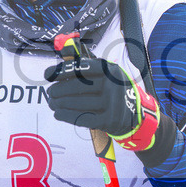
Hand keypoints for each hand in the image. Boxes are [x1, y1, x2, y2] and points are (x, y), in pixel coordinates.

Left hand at [44, 55, 161, 151]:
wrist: (138, 115)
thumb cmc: (115, 92)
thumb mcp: (108, 75)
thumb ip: (88, 69)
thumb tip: (60, 65)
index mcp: (111, 70)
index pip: (82, 68)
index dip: (62, 71)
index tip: (47, 75)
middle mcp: (113, 85)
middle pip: (78, 86)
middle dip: (59, 90)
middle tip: (50, 93)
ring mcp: (113, 104)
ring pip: (79, 103)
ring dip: (60, 104)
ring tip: (52, 103)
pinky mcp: (110, 120)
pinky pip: (83, 118)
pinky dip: (67, 116)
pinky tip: (58, 114)